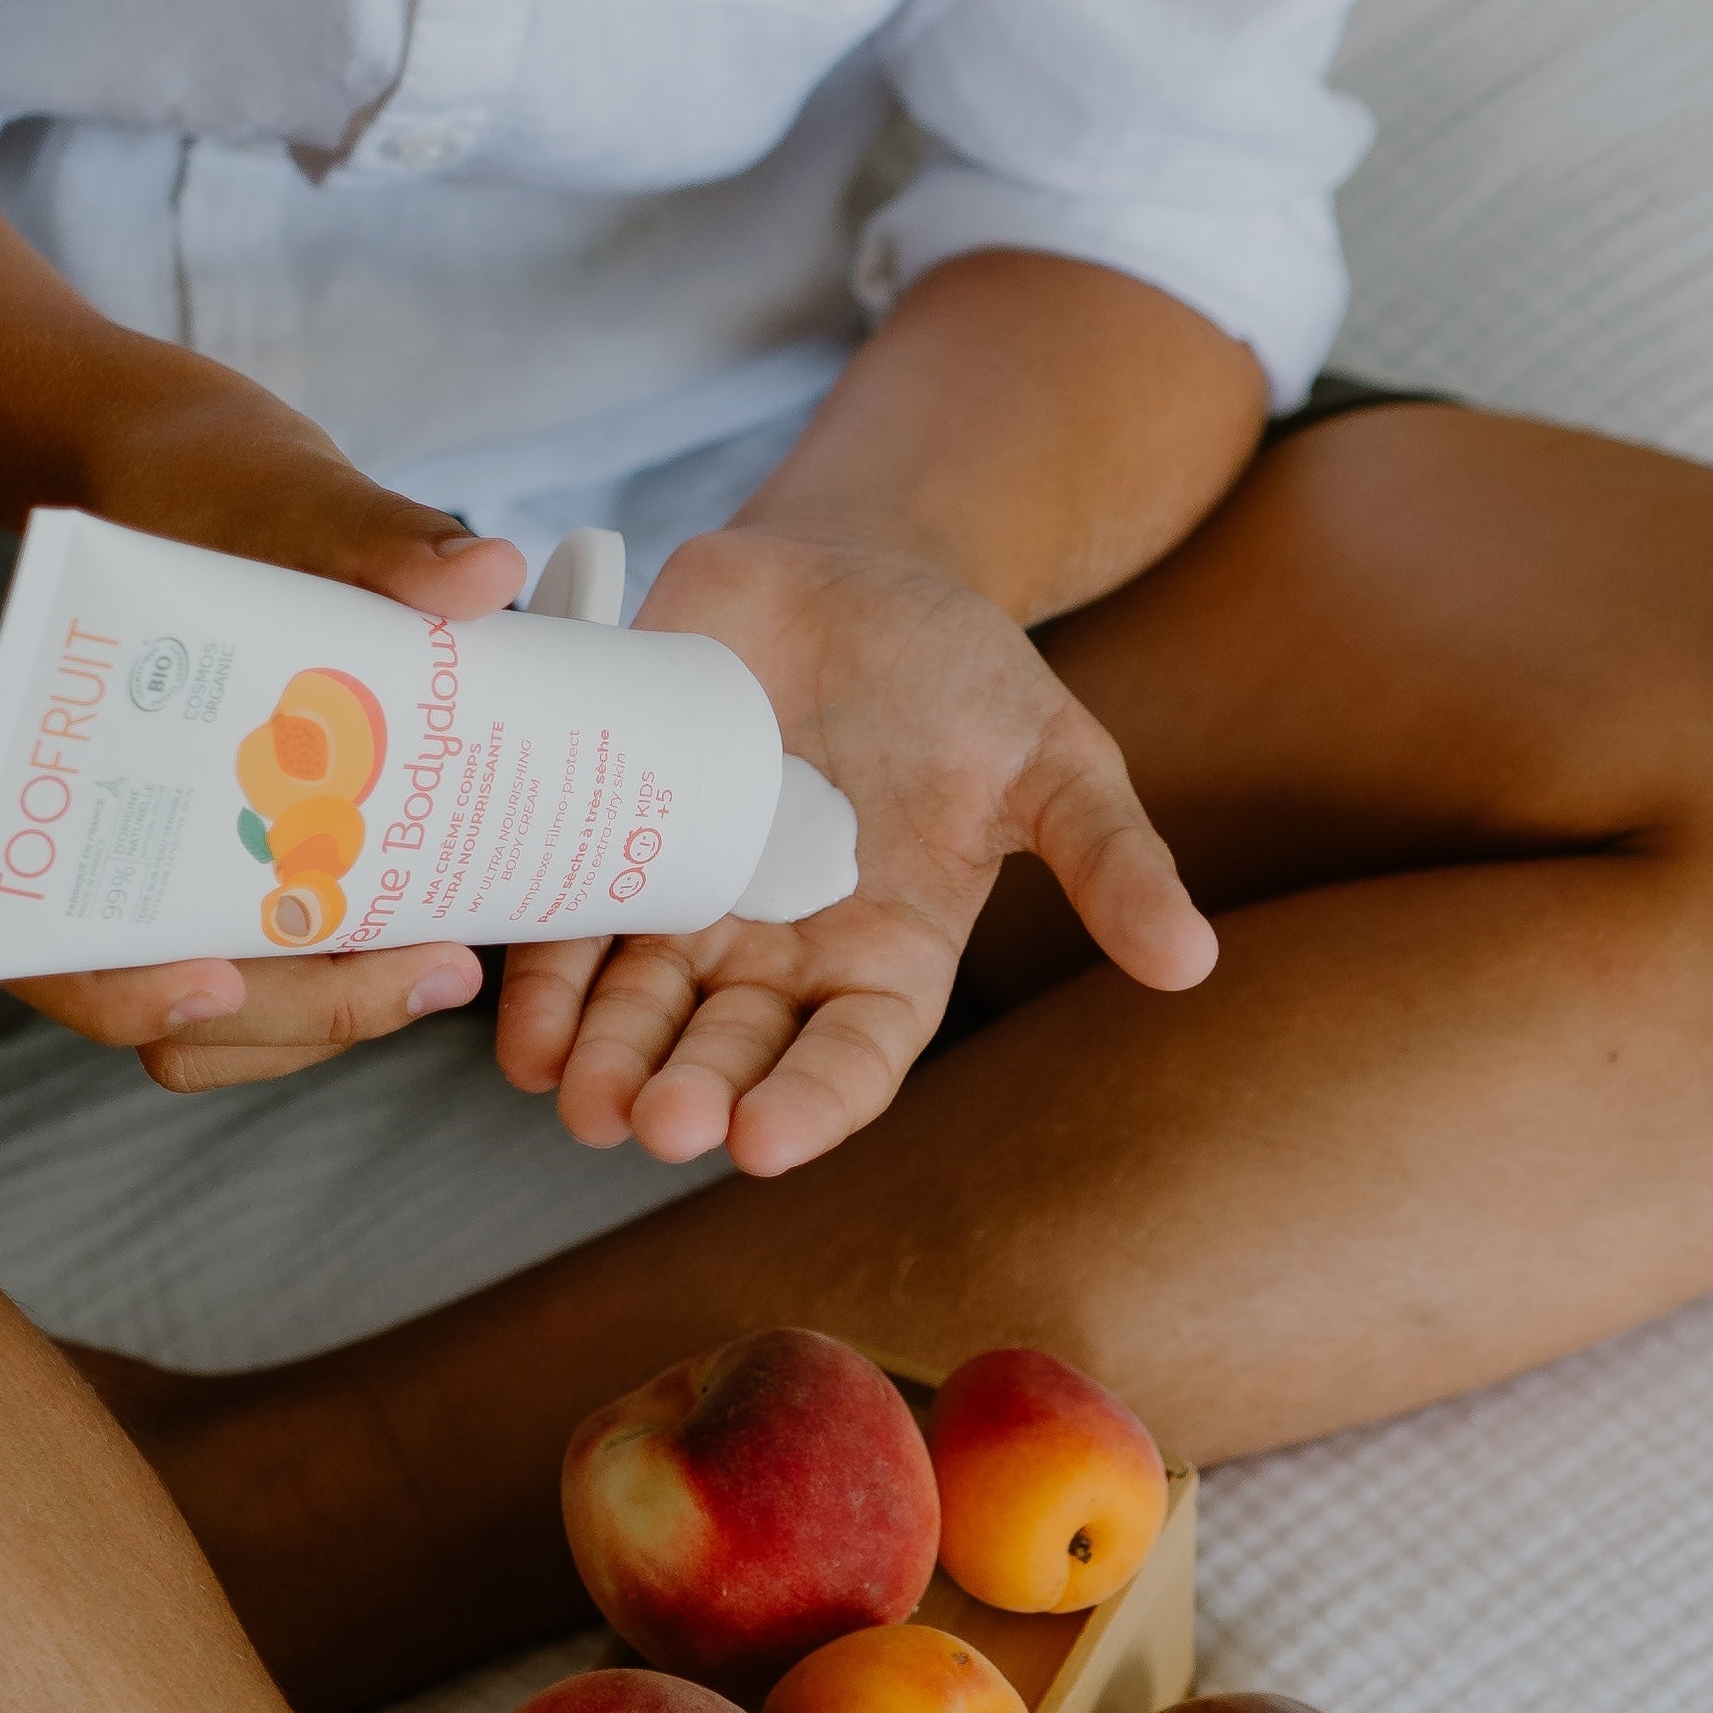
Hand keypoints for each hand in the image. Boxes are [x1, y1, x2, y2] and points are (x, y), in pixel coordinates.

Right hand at [3, 384, 529, 1090]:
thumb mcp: (288, 496)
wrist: (217, 484)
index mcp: (59, 786)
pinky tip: (450, 929)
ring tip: (451, 961)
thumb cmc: (219, 488)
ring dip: (343, 1012)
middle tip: (436, 970)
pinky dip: (364, 973)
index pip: (53, 951)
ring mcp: (186, 885)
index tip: (216, 981)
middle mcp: (112, 860)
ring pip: (241, 1019)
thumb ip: (375, 536)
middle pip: (179, 1012)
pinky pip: (294, 975)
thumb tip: (482, 571)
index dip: (125, 993)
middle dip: (307, 1012)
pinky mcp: (258, 884)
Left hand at [492, 525, 1214, 1174]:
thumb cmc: (966, 677)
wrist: (854, 572)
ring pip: (639, 1012)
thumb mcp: (1054, 757)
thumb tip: (1193, 962)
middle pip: (730, 1052)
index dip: (809, 1105)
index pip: (850, 1062)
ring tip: (575, 1099)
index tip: (764, 1140)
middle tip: (656, 1123)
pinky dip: (544, 984)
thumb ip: (1110, 859)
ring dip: (604, 1062)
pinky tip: (518, 1028)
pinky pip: (573, 933)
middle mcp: (783, 960)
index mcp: (888, 964)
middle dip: (689, 1091)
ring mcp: (694, 911)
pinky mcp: (620, 846)